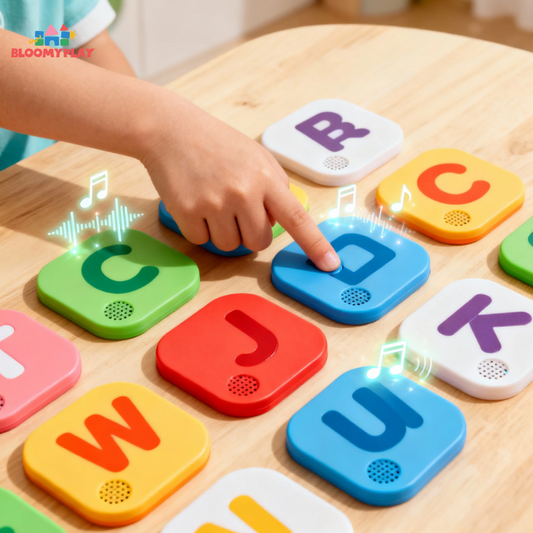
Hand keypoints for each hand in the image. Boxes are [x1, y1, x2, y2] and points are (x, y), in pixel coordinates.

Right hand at [142, 96, 340, 270]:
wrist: (171, 129)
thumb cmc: (218, 144)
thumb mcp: (257, 157)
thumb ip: (275, 187)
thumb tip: (280, 221)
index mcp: (266, 178)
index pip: (296, 218)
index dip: (315, 244)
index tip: (330, 264)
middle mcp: (243, 192)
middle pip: (257, 242)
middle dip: (249, 233)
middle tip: (234, 208)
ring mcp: (213, 203)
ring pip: (229, 246)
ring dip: (222, 232)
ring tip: (212, 201)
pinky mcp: (186, 212)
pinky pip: (201, 241)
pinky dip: (198, 228)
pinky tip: (193, 202)